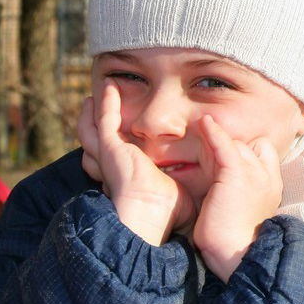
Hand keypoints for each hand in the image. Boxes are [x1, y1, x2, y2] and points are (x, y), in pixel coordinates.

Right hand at [78, 83, 194, 244]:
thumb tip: (209, 189)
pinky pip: (106, 119)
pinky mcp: (110, 147)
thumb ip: (191, 188)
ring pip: (93, 129)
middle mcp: (115, 168)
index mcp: (128, 181)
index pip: (115, 163)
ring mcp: (111, 156)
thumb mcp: (182, 195)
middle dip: (94, 127)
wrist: (151, 215)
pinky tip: (110, 87)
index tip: (124, 139)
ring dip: (94, 111)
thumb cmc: (168, 214)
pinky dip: (106, 102)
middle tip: (96, 109)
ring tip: (97, 94)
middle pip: (96, 144)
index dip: (116, 150)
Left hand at [191, 115, 284, 281]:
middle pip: (250, 147)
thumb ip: (235, 196)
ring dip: (218, 144)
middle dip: (231, 150)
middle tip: (207, 153)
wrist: (238, 255)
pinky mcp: (236, 174)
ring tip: (199, 135)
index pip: (264, 154)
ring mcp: (255, 173)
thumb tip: (219, 193)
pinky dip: (214, 132)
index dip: (247, 153)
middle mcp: (267, 177)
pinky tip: (204, 123)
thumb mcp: (241, 214)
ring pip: (237, 145)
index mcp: (271, 187)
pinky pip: (225, 145)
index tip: (227, 159)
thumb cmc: (234, 244)